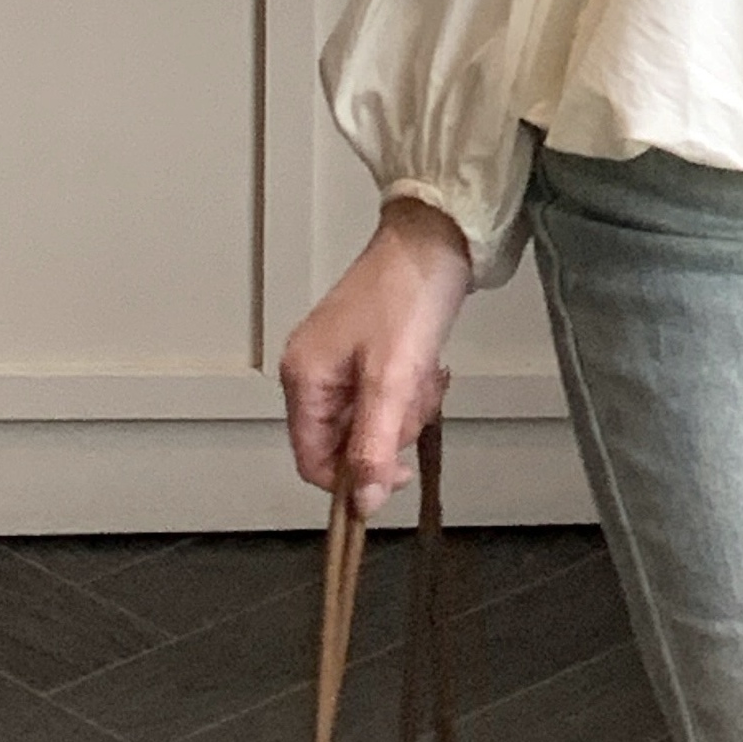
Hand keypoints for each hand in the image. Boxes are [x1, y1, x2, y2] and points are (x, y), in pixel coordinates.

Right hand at [278, 202, 473, 515]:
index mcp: (303, 378)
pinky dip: (411, 386)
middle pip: (347, 440)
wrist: (439, 236)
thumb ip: (374, 445)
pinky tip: (429, 362)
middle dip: (390, 427)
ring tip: (425, 370)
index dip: (353, 479)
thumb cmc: (409, 297)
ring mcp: (341, 360)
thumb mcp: (392, 379)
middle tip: (415, 394)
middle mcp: (313, 371)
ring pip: (373, 418)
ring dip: (407, 404)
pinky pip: (387, 392)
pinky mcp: (369, 350)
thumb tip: (362, 506)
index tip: (397, 474)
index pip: (312, 460)